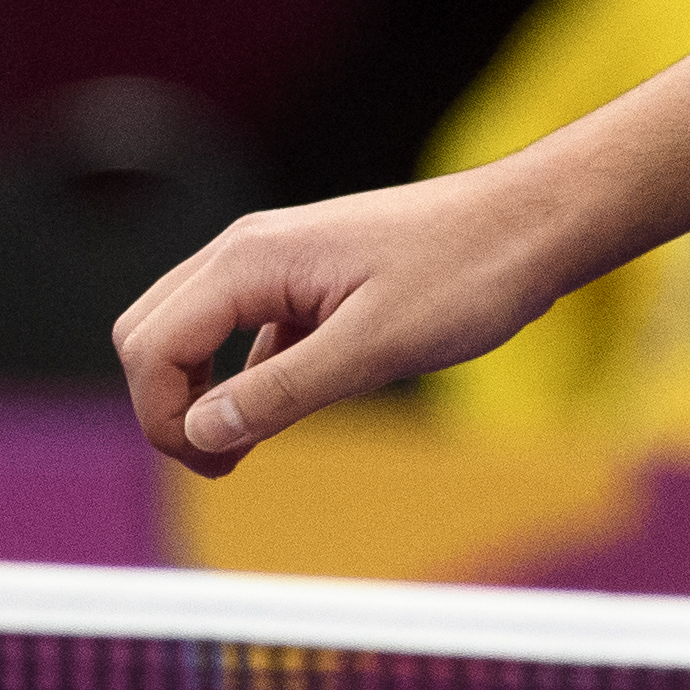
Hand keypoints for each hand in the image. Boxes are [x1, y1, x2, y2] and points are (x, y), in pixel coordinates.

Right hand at [113, 164, 572, 475]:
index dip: (162, 416)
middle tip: (219, 463)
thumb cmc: (471, 272)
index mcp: (250, 260)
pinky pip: (253, 331)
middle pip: (154, 333)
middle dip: (168, 403)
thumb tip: (201, 432)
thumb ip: (282, 391)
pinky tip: (285, 410)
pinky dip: (249, 375)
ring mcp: (283, 261)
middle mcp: (252, 251)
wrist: (538, 223)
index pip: (152, 346)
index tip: (211, 466)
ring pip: (199, 331)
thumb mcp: (375, 347)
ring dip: (207, 391)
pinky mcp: (316, 277)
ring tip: (243, 452)